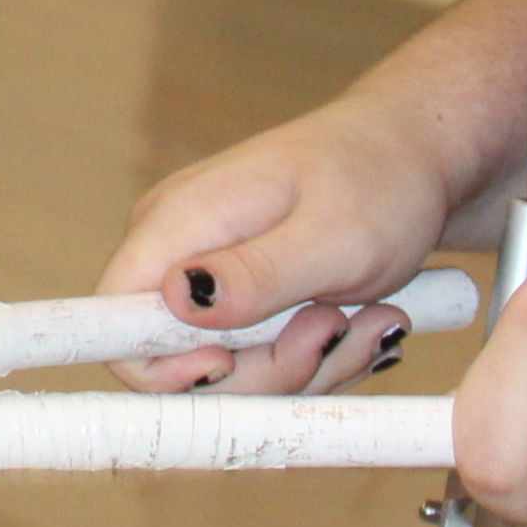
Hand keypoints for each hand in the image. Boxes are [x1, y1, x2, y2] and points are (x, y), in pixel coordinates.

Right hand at [100, 109, 466, 398]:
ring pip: (232, 372)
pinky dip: (315, 357)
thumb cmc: (379, 179)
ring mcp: (209, 276)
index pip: (112, 323)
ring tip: (371, 317)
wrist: (414, 154)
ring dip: (307, 365)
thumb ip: (257, 274)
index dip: (160, 370)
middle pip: (181, 364)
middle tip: (337, 330)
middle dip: (268, 372)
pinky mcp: (241, 297)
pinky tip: (363, 319)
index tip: (232, 364)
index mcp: (179, 225)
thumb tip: (178, 298)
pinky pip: (262, 360)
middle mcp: (178, 254)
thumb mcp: (334, 236)